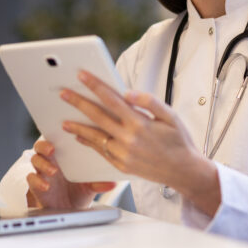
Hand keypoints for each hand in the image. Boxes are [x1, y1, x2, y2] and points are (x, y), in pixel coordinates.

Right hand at [26, 139, 114, 209]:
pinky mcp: (37, 186)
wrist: (71, 210)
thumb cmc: (79, 191)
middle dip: (44, 146)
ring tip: (52, 171)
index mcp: (63, 155)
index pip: (56, 138)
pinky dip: (37, 181)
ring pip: (36, 160)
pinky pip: (32, 179)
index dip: (56, 133)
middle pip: (41, 146)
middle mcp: (51, 161)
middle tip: (52, 150)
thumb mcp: (91, 186)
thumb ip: (99, 183)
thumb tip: (113, 183)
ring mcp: (43, 172)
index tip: (61, 130)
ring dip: (43, 164)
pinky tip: (46, 186)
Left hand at [60, 70, 220, 215]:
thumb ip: (149, 102)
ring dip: (77, 127)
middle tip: (63, 94)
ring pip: (95, 137)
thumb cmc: (179, 141)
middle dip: (78, 103)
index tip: (82, 75)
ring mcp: (123, 154)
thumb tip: (128, 92)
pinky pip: (100, 151)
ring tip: (64, 120)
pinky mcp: (121, 165)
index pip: (112, 100)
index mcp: (140, 124)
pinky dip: (89, 142)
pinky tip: (80, 136)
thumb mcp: (171, 116)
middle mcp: (128, 139)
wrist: (184, 171)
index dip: (95, 86)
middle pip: (97, 117)